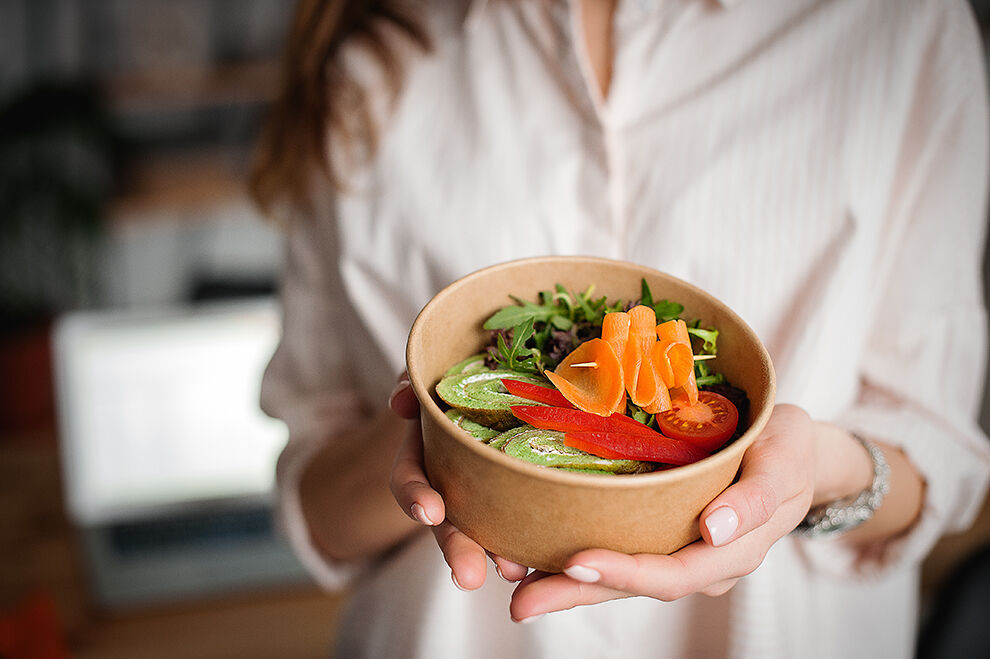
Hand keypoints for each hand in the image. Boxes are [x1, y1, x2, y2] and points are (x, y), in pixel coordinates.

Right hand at [388, 372, 529, 587]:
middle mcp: (450, 484)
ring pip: (485, 530)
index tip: (430, 512)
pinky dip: (529, 539)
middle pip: (448, 522)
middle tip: (469, 576)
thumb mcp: (428, 376)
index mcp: (424, 455)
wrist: (497, 388)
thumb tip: (402, 400)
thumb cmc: (453, 381)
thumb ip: (413, 383)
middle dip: (457, 549)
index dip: (415, 496)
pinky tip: (546, 558)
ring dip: (497, 554)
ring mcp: (483, 495)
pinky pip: (521, 522)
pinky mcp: (519, 497)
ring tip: (515, 574)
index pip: (409, 480)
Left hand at [507, 404, 816, 622]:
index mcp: (731, 551)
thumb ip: (757, 498)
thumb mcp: (786, 459)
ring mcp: (676, 549)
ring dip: (565, 582)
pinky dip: (575, 554)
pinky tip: (534, 549)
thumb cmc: (788, 446)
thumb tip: (713, 531)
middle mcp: (698, 559)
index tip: (576, 561)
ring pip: (617, 575)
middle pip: (632, 584)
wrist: (790, 448)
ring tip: (513, 580)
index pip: (672, 573)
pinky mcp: (658, 531)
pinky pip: (617, 548)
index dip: (624, 573)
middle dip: (574, 593)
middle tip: (519, 598)